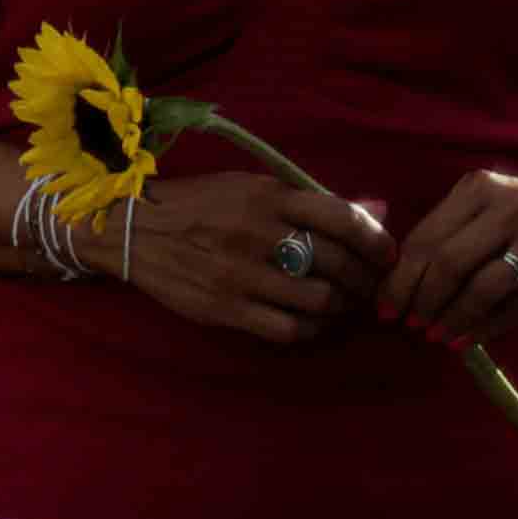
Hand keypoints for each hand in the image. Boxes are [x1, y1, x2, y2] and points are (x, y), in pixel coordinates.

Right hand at [110, 170, 391, 346]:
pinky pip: (290, 329)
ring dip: (341, 306)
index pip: (343, 218)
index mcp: (266, 197)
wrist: (131, 230)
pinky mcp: (226, 308)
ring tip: (339, 303)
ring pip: (321, 300)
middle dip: (364, 279)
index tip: (386, 254)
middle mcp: (257, 234)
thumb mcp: (251, 189)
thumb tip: (379, 211)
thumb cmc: (199, 204)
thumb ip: (312, 202)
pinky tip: (310, 321)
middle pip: (338, 264)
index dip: (377, 240)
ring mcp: (241, 274)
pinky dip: (311, 328)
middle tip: (367, 285)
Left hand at [374, 164, 517, 349]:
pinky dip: (487, 327)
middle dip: (422, 300)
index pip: (428, 238)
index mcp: (479, 189)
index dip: (400, 278)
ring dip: (453, 318)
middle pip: (450, 263)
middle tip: (408, 324)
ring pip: (485, 288)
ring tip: (434, 335)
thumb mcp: (483, 203)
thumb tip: (395, 281)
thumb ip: (445, 231)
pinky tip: (467, 338)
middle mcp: (512, 207)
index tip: (384, 307)